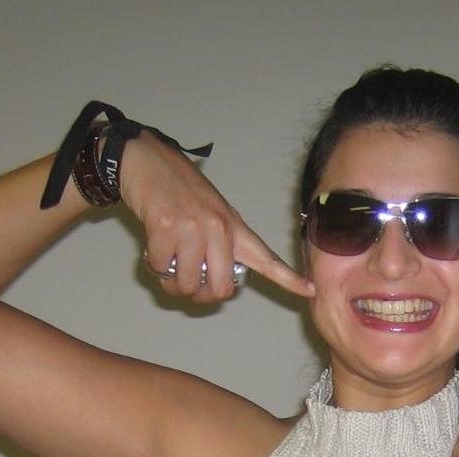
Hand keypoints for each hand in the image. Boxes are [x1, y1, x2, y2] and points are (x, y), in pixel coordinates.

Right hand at [119, 135, 313, 302]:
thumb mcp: (211, 214)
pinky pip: (161, 268)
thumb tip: (213, 284)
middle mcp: (219, 228)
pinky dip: (154, 264)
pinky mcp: (166, 227)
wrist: (148, 160)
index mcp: (234, 227)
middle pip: (221, 288)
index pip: (267, 258)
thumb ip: (219, 247)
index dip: (288, 278)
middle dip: (201, 295)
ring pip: (188, 284)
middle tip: (188, 283)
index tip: (311, 290)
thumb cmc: (178, 190)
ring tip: (168, 260)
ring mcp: (193, 228)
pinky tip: (154, 244)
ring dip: (172, 281)